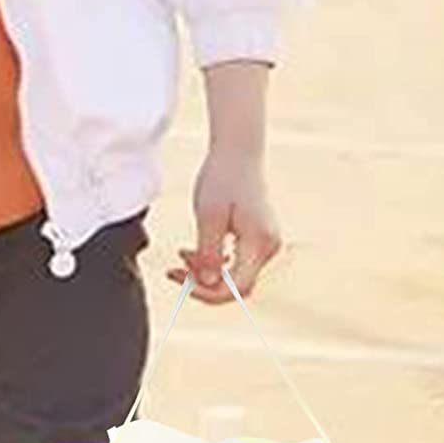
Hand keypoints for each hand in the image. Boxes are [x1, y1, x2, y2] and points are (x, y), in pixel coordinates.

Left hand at [168, 149, 282, 304]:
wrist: (238, 151)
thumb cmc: (221, 177)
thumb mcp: (208, 216)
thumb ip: (208, 253)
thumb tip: (208, 285)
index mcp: (259, 243)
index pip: (235, 288)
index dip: (205, 292)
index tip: (179, 278)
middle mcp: (269, 248)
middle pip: (236, 286)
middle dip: (204, 283)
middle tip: (174, 269)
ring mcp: (266, 245)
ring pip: (234, 276)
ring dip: (206, 272)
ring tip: (181, 254)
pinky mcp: (259, 240)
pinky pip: (236, 264)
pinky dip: (214, 262)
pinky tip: (194, 251)